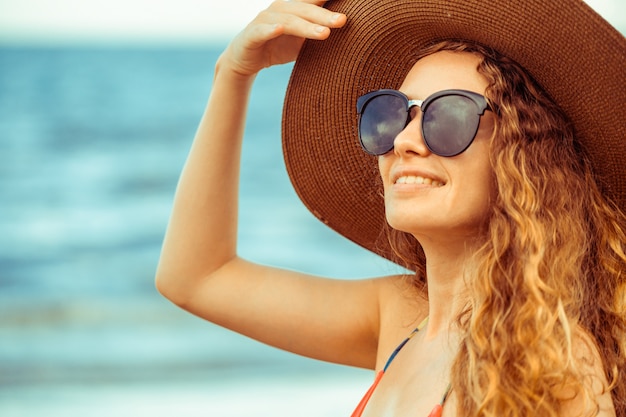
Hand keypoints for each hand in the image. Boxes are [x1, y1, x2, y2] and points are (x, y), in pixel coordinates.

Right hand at [220, 0, 346, 76]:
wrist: (246, 59)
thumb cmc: (279, 47)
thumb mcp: (304, 41)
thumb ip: (320, 34)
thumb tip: (349, 34)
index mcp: (296, 8)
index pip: (316, 0)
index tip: (351, 0)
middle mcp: (281, 9)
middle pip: (306, 10)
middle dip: (325, 15)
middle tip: (343, 21)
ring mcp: (265, 20)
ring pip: (288, 21)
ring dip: (306, 26)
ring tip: (324, 34)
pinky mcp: (252, 34)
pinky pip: (262, 31)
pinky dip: (271, 30)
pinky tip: (279, 30)